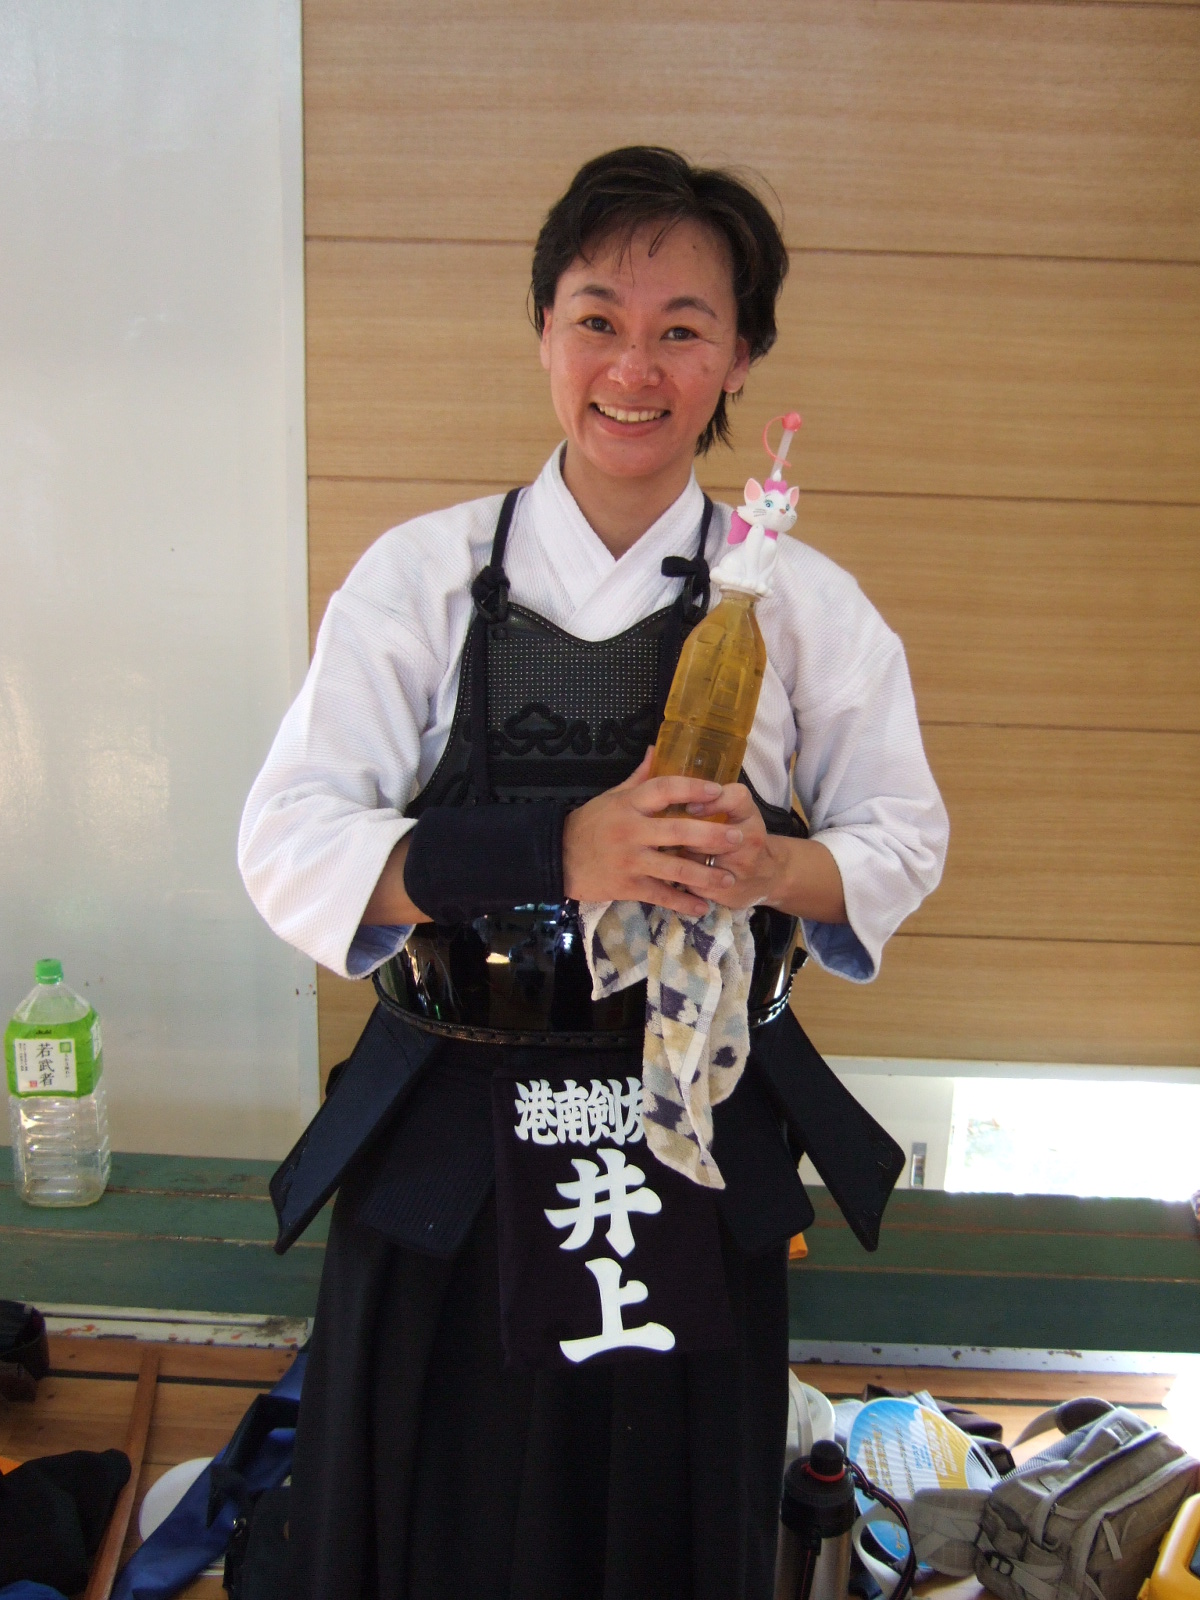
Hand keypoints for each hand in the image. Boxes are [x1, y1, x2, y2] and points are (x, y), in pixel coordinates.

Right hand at [562, 748, 747, 917]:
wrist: (558, 858)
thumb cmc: (590, 824)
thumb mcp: (612, 796)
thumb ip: (639, 777)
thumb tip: (657, 748)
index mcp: (629, 804)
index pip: (664, 789)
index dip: (692, 788)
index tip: (717, 790)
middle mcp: (631, 831)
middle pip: (678, 832)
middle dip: (711, 836)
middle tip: (737, 837)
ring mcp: (630, 860)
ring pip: (674, 869)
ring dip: (704, 875)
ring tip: (728, 878)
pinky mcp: (627, 886)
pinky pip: (660, 896)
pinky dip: (682, 903)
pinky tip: (702, 908)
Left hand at [686, 783, 849, 922]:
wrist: (770, 874)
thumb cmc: (743, 835)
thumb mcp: (739, 811)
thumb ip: (713, 797)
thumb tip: (666, 779)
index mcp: (750, 815)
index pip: (735, 799)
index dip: (711, 802)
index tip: (690, 807)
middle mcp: (751, 840)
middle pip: (707, 834)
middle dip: (685, 836)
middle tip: (671, 836)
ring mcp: (742, 869)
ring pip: (697, 861)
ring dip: (681, 858)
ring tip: (674, 855)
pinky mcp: (730, 893)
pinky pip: (695, 885)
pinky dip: (683, 879)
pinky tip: (681, 875)